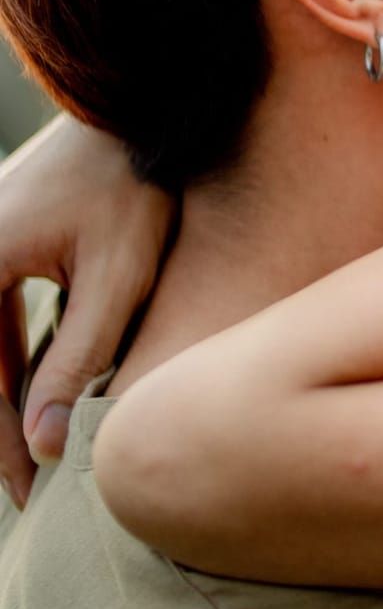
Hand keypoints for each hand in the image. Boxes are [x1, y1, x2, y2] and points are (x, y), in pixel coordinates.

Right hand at [0, 116, 172, 502]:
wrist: (141, 113)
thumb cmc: (138, 188)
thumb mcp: (119, 277)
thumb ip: (80, 356)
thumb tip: (43, 442)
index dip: (0, 442)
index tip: (28, 491)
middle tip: (27, 494)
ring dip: (2, 407)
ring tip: (31, 464)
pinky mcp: (0, 248)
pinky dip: (7, 370)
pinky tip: (30, 411)